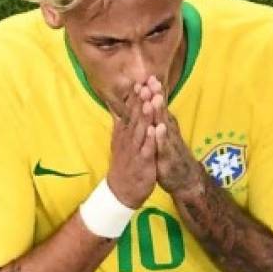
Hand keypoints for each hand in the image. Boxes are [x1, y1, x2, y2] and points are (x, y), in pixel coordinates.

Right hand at [107, 82, 157, 207]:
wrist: (122, 190)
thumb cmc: (124, 164)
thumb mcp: (120, 142)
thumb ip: (121, 125)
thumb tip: (117, 109)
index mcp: (125, 133)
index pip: (130, 112)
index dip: (136, 97)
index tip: (141, 81)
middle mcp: (128, 139)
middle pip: (135, 117)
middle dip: (141, 101)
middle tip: (146, 84)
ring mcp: (135, 150)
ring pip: (140, 131)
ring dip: (145, 116)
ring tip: (150, 101)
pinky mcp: (142, 162)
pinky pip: (146, 150)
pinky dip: (150, 139)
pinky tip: (155, 129)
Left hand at [149, 77, 202, 194]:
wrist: (185, 178)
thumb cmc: (171, 154)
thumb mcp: (163, 134)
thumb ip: (158, 118)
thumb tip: (152, 100)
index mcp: (165, 125)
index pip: (158, 106)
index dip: (153, 92)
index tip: (148, 76)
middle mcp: (168, 131)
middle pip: (161, 111)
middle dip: (156, 96)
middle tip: (152, 80)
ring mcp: (170, 143)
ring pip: (164, 125)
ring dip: (159, 113)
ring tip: (155, 99)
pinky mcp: (168, 157)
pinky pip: (164, 146)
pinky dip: (161, 136)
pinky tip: (158, 128)